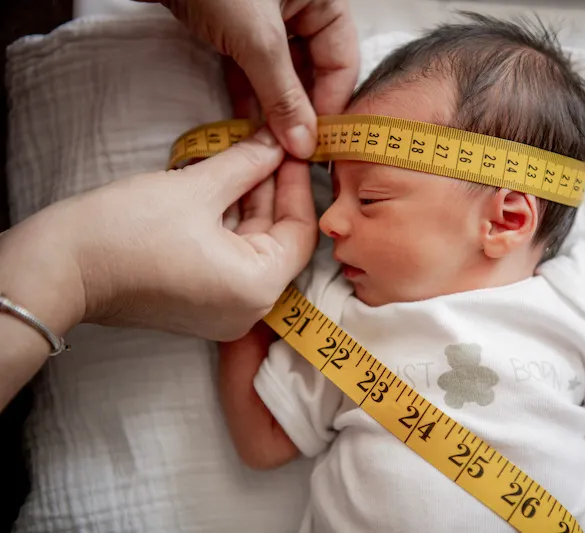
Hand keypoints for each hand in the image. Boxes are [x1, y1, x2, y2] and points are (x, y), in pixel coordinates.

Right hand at [3, 128, 317, 341]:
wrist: (59, 269)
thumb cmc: (126, 232)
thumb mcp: (197, 188)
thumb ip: (246, 164)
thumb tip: (275, 142)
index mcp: (258, 288)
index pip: (300, 231)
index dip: (297, 184)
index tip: (293, 149)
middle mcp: (248, 309)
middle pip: (276, 239)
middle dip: (272, 189)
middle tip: (270, 144)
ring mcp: (223, 310)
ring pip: (251, 246)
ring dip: (249, 202)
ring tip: (247, 155)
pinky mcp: (199, 303)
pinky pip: (229, 259)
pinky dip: (229, 223)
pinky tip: (226, 184)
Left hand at [140, 0, 359, 157]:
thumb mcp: (257, 40)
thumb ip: (283, 95)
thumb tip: (303, 145)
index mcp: (323, 0)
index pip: (341, 62)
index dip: (331, 105)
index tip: (318, 146)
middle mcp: (300, 9)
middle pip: (312, 71)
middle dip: (301, 113)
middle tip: (293, 154)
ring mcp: (266, 20)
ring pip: (280, 75)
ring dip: (273, 111)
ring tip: (269, 149)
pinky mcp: (233, 29)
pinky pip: (251, 69)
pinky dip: (248, 96)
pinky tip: (246, 128)